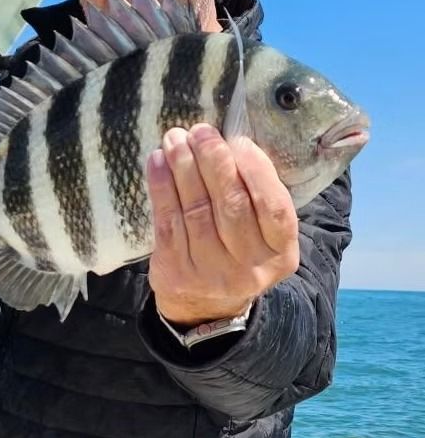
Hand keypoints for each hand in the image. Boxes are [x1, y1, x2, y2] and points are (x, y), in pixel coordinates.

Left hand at [146, 124, 298, 327]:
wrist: (206, 306)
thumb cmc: (237, 249)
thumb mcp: (262, 234)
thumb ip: (256, 195)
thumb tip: (229, 141)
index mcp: (280, 252)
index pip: (274, 208)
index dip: (256, 171)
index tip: (238, 141)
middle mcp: (249, 266)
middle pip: (232, 205)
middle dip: (214, 161)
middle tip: (201, 131)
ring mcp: (211, 271)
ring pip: (197, 209)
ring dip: (183, 167)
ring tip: (175, 138)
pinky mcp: (176, 270)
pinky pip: (167, 220)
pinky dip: (161, 186)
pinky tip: (157, 161)